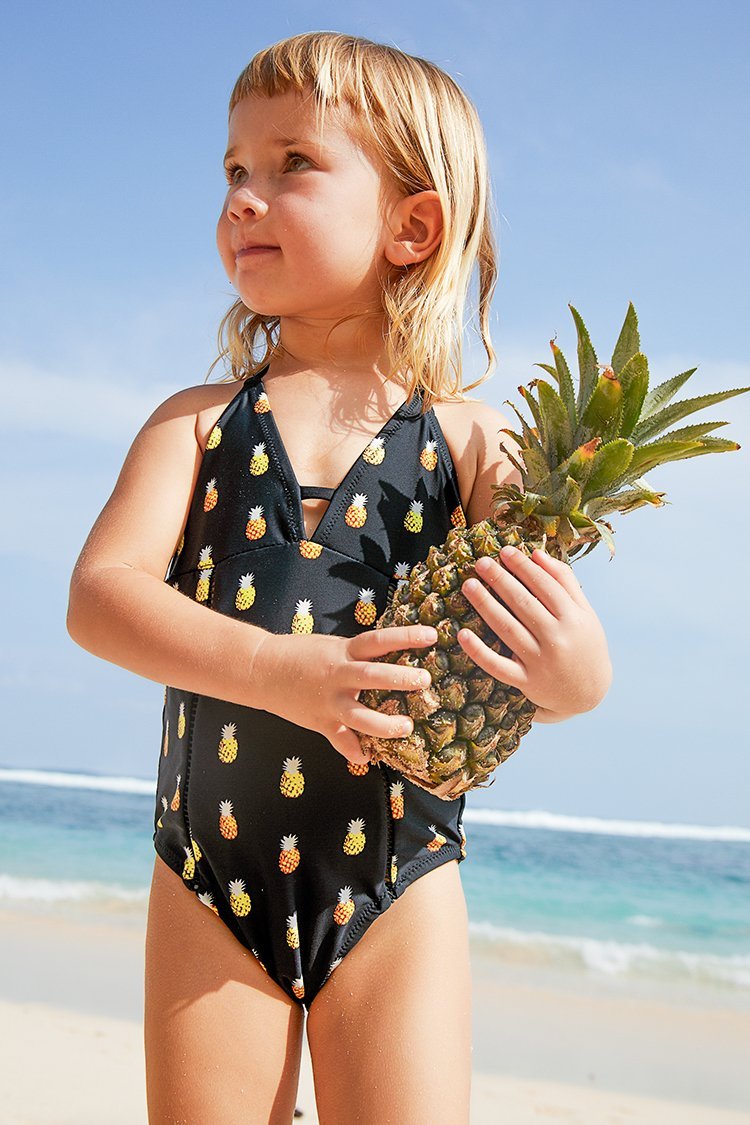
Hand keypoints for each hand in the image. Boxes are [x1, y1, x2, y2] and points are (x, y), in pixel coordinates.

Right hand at [252, 625, 437, 765]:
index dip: (406, 636)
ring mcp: (329, 702)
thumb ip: (358, 655)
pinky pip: (340, 741)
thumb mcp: (332, 647)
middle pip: (374, 676)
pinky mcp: (319, 722)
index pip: (380, 640)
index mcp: (343, 652)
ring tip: (407, 727)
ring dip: (385, 724)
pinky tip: (368, 757)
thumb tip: (394, 654)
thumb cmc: (300, 654)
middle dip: (401, 678)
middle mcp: (338, 675)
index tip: (433, 636)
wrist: (260, 669)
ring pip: (360, 716)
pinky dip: (354, 751)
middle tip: (425, 680)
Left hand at [458, 544, 611, 716]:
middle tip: (481, 562)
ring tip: (469, 585)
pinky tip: (462, 633)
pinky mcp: (525, 682)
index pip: (544, 586)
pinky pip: (497, 666)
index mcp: (573, 619)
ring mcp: (540, 662)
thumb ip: (565, 582)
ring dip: (485, 605)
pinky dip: (479, 651)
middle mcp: (557, 639)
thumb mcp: (585, 612)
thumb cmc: (584, 644)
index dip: (523, 567)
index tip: (505, 551)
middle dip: (500, 580)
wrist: (587, 693)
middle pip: (523, 604)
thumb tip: (537, 553)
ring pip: (507, 629)